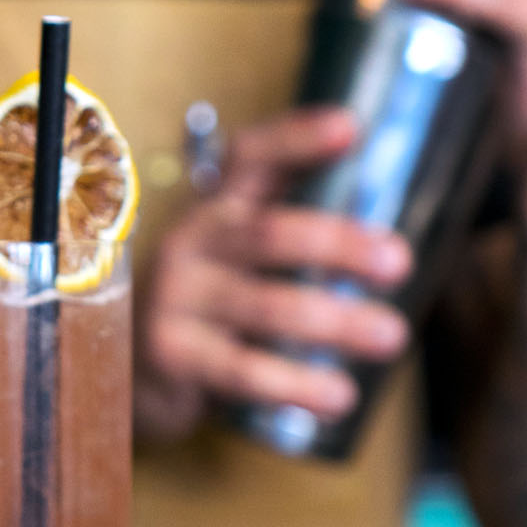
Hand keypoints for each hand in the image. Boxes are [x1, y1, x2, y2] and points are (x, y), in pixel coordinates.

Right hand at [134, 106, 411, 443]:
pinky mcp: (172, 355)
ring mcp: (176, 300)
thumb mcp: (236, 261)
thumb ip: (291, 241)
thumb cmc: (206, 309)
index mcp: (217, 210)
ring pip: (265, 306)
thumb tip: (387, 244)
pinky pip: (242, 370)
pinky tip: (338, 398)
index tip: (352, 129)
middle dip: (340, 245)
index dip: (298, 141)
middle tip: (398, 264)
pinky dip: (296, 386)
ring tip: (391, 338)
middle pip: (269, 233)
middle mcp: (191, 244)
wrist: (128, 370)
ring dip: (336, 322)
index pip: (252, 159)